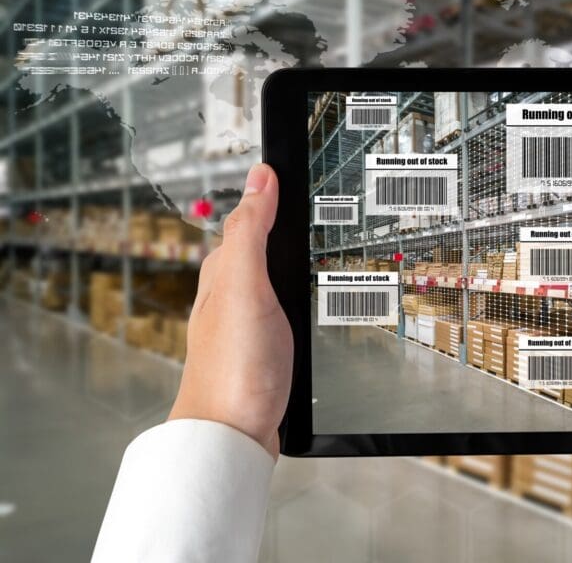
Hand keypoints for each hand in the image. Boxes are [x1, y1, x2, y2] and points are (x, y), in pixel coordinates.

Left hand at [169, 163, 292, 457]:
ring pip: (268, 282)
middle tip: (304, 206)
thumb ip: (251, 233)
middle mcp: (228, 297)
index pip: (246, 222)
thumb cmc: (235, 369)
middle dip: (279, 230)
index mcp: (222, 275)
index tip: (289, 173)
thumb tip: (259, 178)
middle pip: (256, 250)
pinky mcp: (260, 352)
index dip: (268, 198)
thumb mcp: (246, 287)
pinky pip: (278, 312)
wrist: (232, 437)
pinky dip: (294, 301)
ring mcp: (244, 326)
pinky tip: (305, 308)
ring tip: (310, 250)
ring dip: (288, 267)